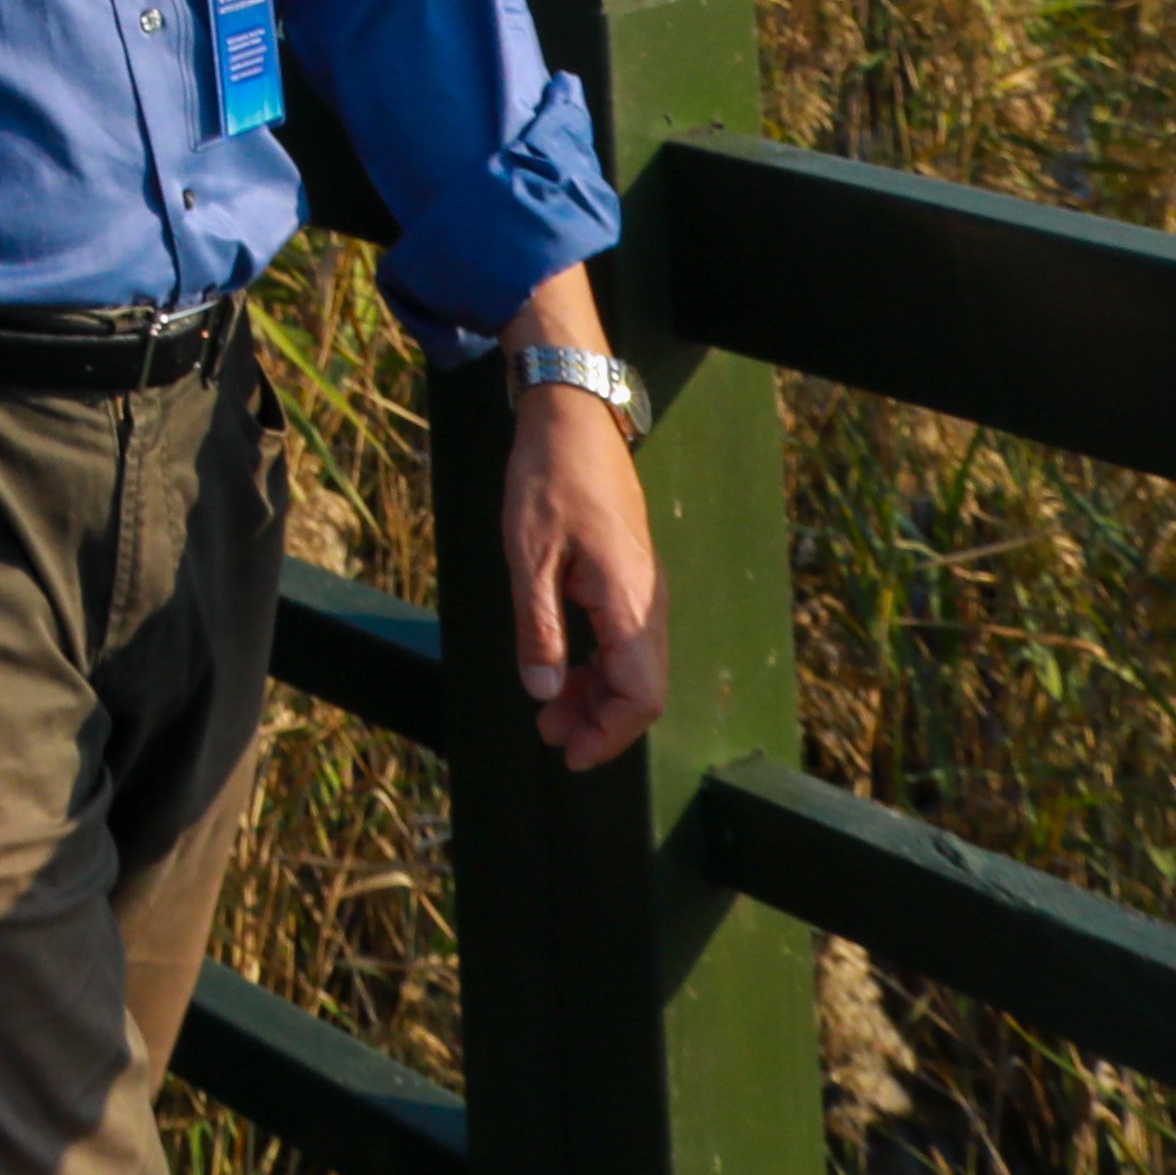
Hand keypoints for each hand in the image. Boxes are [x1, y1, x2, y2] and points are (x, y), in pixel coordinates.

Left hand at [499, 365, 670, 771]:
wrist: (572, 419)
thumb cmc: (547, 480)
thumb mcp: (527, 557)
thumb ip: (536, 628)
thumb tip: (542, 694)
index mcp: (628, 600)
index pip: (640, 694)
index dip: (609, 735)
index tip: (569, 755)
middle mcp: (648, 600)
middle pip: (642, 688)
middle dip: (599, 722)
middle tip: (548, 736)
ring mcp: (643, 589)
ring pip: (634, 667)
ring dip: (596, 696)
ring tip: (549, 712)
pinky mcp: (630, 578)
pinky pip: (625, 640)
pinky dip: (597, 665)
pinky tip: (561, 669)